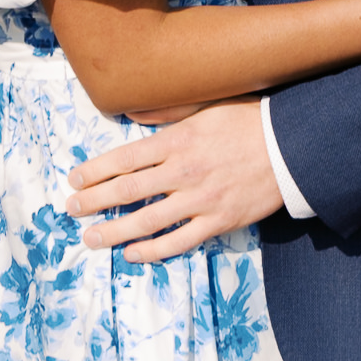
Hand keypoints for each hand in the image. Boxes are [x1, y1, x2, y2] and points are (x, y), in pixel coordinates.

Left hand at [66, 99, 283, 261]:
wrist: (290, 146)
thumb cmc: (247, 121)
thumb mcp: (206, 106)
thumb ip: (167, 112)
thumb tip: (131, 112)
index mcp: (178, 139)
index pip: (125, 158)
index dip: (95, 171)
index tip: (74, 180)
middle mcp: (184, 170)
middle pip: (128, 191)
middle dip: (94, 202)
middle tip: (71, 211)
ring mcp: (201, 199)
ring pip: (147, 221)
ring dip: (114, 232)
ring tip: (91, 238)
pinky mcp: (218, 221)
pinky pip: (179, 242)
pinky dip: (153, 250)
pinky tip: (132, 254)